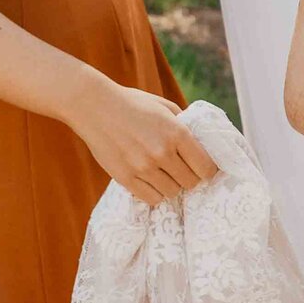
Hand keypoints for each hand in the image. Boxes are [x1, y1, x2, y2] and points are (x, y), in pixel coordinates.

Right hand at [70, 76, 218, 203]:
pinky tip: (151, 181)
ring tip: (165, 174)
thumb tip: (201, 141)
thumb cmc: (132, 104)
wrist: (95, 106)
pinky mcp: (125, 178)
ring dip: (171, 185)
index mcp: (177, 132)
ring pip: (171, 192)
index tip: (204, 170)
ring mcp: (143, 167)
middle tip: (183, 171)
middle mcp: (162, 152)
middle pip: (190, 182)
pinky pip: (151, 199)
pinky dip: (155, 193)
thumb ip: (184, 123)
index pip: (205, 167)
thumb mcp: (164, 106)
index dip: (208, 171)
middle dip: (190, 177)